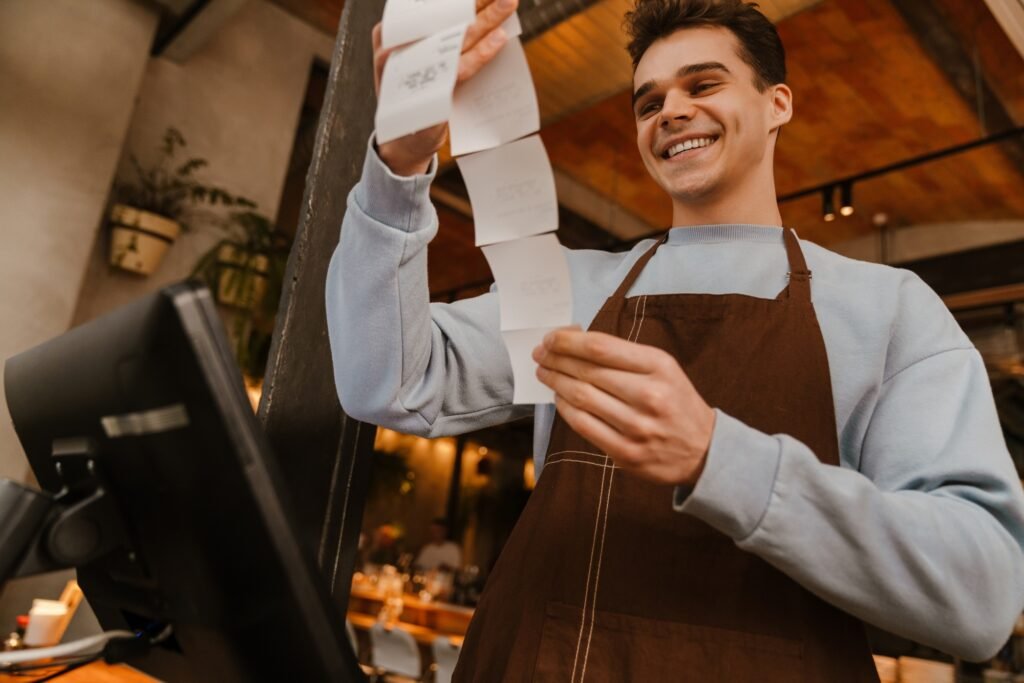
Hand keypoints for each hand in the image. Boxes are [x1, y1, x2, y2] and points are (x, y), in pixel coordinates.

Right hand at [372, 0, 517, 175]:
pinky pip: (461, 67)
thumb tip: (475, 11)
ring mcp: (413, 68)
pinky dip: (482, 52)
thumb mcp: (418, 58)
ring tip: (508, 2)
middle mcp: (397, 45)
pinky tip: (499, 38)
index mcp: (392, 32)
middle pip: (446, 14)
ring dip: (488, 17)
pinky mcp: (431, 91)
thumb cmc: (415, 91)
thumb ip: (436, 36)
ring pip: (457, 37)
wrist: (404, 139)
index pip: (429, 5)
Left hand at [533, 328, 716, 486]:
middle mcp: (649, 395)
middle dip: (556, 359)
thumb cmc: (676, 401)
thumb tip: (576, 342)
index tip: (551, 338)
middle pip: (587, 371)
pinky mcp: (626, 452)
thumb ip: (623, 356)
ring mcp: (637, 426)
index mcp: (658, 366)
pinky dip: (566, 409)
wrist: (704, 450)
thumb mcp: (663, 368)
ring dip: (556, 382)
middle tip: (540, 354)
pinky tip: (559, 397)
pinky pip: (584, 425)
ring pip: (582, 397)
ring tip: (545, 372)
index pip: (601, 348)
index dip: (568, 341)